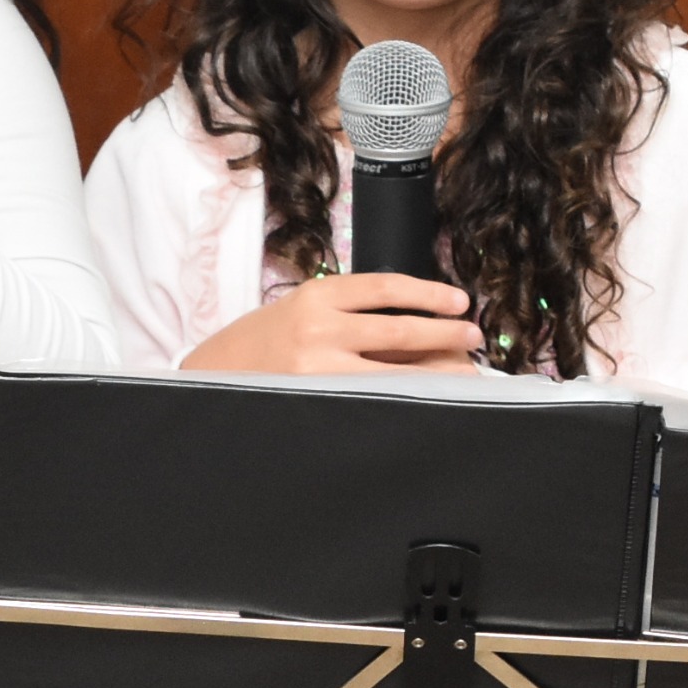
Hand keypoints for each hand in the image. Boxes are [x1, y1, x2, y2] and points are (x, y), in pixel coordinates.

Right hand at [181, 274, 482, 374]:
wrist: (213, 376)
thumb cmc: (262, 343)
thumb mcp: (301, 310)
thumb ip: (347, 312)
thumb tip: (416, 323)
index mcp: (316, 296)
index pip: (386, 287)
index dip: (429, 293)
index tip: (459, 302)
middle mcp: (319, 329)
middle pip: (400, 330)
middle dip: (445, 334)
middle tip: (474, 337)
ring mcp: (318, 369)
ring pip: (395, 370)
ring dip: (438, 370)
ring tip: (466, 370)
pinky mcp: (317, 400)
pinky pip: (375, 397)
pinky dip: (406, 397)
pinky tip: (429, 399)